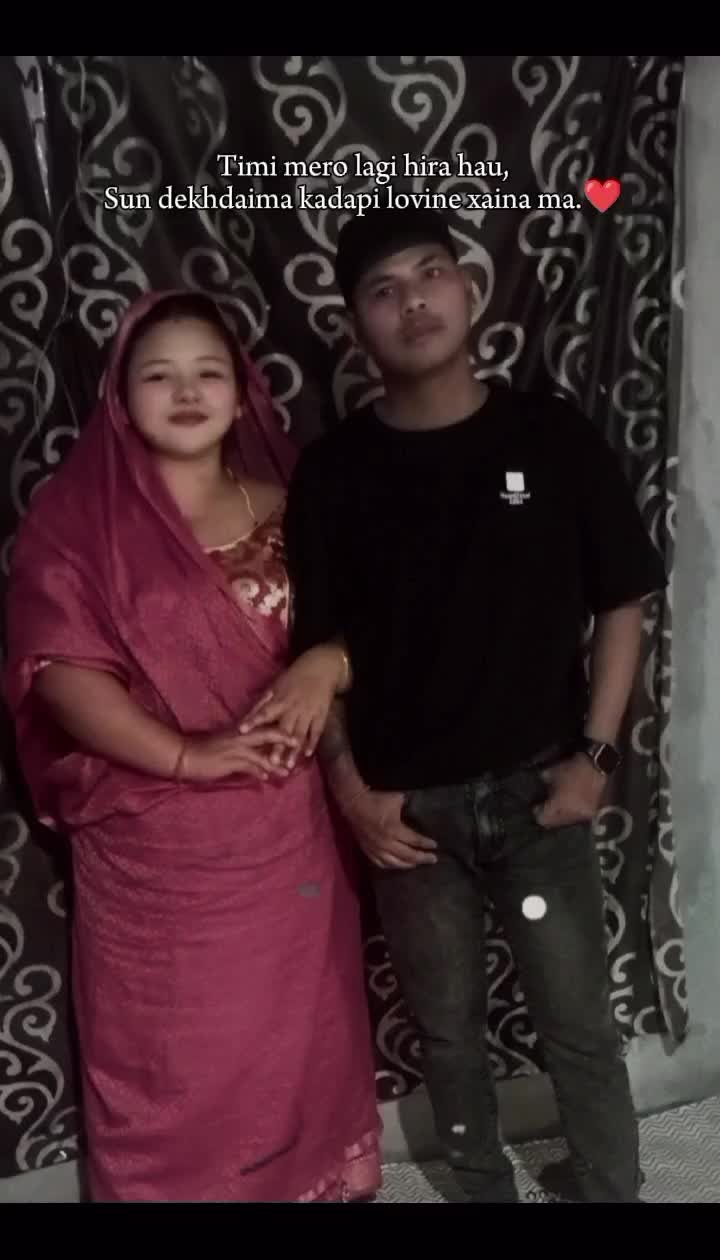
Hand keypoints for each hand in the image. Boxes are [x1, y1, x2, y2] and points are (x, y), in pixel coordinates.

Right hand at [179, 726, 299, 783]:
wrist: (184, 755)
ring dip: (275, 763)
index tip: (290, 715)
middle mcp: (239, 737)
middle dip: (283, 738)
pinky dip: (258, 772)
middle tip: (298, 742)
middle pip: (266, 734)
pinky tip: (266, 777)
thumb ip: (241, 746)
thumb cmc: (203, 750)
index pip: (260, 721)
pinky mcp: (228, 762)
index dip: (275, 718)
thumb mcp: (224, 744)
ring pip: (260, 754)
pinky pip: (248, 767)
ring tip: (287, 771)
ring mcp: (234, 749)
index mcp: (238, 731)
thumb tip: (255, 754)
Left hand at [239, 645, 346, 767]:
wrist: (321, 669)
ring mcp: (308, 713)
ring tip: (289, 766)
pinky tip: (307, 755)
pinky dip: (312, 743)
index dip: (253, 721)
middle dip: (278, 747)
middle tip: (271, 763)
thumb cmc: (293, 678)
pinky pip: (316, 731)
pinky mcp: (321, 715)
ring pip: (300, 734)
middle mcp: (293, 708)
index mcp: (280, 700)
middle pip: (284, 730)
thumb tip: (246, 717)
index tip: (242, 731)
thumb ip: (262, 703)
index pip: (264, 712)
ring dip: (294, 751)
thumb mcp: (275, 686)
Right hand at [340, 786, 437, 869]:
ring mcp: (376, 849)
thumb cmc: (377, 800)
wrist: (354, 804)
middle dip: (422, 858)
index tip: (435, 846)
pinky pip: (381, 864)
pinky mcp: (368, 851)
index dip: (426, 844)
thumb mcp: (397, 799)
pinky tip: (397, 866)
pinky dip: (391, 866)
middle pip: (408, 855)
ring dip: (408, 865)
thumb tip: (419, 807)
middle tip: (433, 860)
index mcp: (394, 830)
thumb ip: (409, 806)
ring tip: (417, 864)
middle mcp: (386, 843)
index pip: (414, 840)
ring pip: (395, 863)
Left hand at [534, 753, 606, 828]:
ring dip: (562, 814)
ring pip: (567, 821)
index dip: (537, 812)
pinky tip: (574, 803)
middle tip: (548, 806)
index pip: (543, 818)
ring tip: (562, 804)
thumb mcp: (555, 771)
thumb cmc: (576, 769)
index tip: (537, 806)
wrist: (601, 768)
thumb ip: (545, 779)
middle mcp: (570, 815)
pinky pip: (578, 817)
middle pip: (555, 823)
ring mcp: (583, 816)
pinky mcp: (593, 814)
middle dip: (550, 815)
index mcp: (559, 805)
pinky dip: (574, 812)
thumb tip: (542, 782)